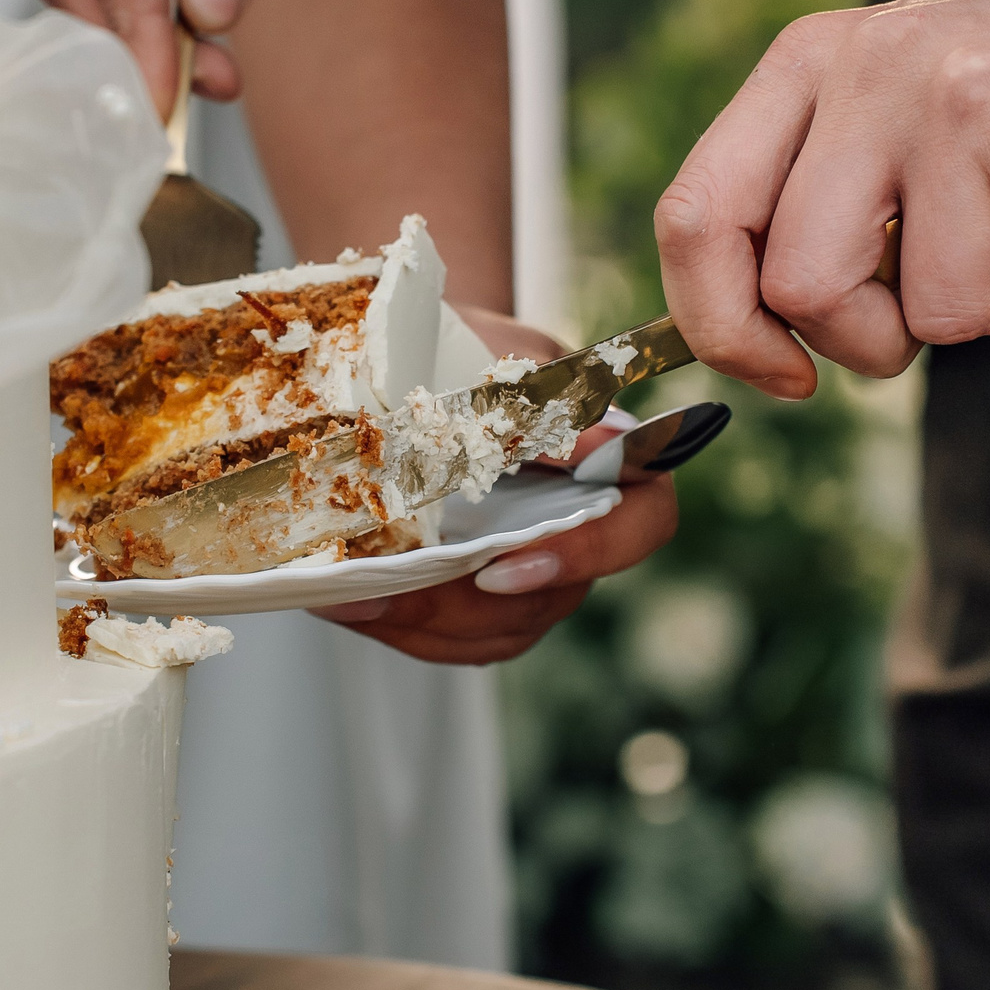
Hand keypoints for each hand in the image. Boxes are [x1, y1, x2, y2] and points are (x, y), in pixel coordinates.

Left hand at [307, 307, 678, 664]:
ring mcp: (536, 577)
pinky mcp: (482, 602)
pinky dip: (399, 625)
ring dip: (419, 622)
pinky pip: (453, 638)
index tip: (500, 565)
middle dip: (460, 604)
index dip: (587, 554)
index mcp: (611, 465)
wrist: (419, 360)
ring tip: (348, 598)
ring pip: (494, 631)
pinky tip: (347, 602)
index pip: (642, 524)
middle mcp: (583, 533)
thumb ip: (535, 397)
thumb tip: (581, 442)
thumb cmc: (472, 351)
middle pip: (548, 600)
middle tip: (383, 590)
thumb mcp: (503, 358)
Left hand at [654, 0, 989, 393]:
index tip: (779, 371)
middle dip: (867, 338)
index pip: (697, 214)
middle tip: (932, 299)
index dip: (720, 323)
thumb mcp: (887, 114)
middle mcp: (876, 72)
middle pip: (801, 287)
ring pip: (933, 315)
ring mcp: (966, 107)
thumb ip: (808, 201)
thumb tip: (746, 337)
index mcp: (810, 63)